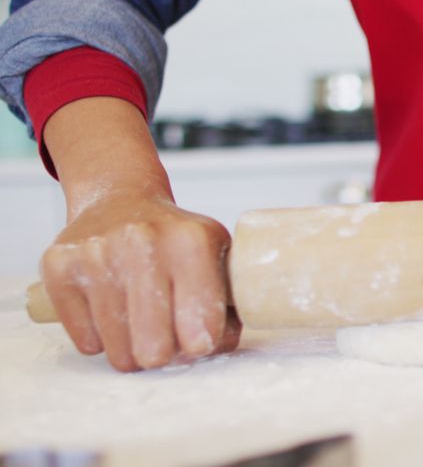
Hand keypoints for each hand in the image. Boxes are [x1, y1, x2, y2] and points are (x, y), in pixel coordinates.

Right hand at [40, 189, 239, 370]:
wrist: (118, 200)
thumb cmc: (174, 238)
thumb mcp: (216, 252)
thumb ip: (230, 299)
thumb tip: (221, 344)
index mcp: (192, 241)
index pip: (201, 327)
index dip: (202, 345)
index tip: (198, 341)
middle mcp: (142, 243)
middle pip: (156, 349)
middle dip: (164, 355)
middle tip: (165, 340)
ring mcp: (97, 254)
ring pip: (119, 351)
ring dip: (132, 350)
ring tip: (139, 325)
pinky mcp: (59, 267)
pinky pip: (86, 341)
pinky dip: (101, 339)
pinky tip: (111, 312)